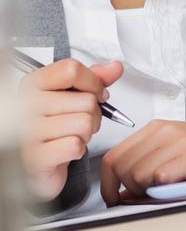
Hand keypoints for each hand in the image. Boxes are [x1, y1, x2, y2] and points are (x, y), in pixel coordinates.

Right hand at [20, 57, 123, 202]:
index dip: (93, 83)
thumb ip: (94, 79)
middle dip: (93, 114)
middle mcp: (26, 105)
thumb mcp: (72, 96)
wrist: (38, 163)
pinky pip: (75, 145)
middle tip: (78, 122)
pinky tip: (66, 149)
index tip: (96, 94)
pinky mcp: (35, 157)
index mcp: (33, 84)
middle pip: (86, 100)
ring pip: (85, 123)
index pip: (71, 70)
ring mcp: (28, 131)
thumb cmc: (54, 127)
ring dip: (87, 133)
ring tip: (72, 135)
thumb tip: (115, 67)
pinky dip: (79, 149)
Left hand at [99, 119, 185, 205]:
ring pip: (138, 174)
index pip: (113, 157)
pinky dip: (163, 190)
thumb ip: (147, 167)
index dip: (107, 184)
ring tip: (165, 193)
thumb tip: (120, 194)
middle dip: (126, 190)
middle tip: (142, 199)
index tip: (113, 198)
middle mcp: (164, 131)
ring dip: (146, 192)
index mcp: (156, 129)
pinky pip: (161, 178)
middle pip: (121, 167)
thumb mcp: (176, 153)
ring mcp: (180, 141)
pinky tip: (177, 190)